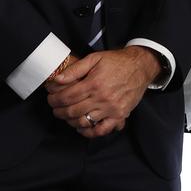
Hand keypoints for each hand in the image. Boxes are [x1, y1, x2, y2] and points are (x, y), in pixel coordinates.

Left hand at [45, 47, 160, 137]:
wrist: (140, 67)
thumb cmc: (116, 61)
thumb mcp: (95, 58)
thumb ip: (76, 69)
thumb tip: (58, 79)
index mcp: (94, 83)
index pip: (67, 96)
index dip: (55, 99)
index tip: (50, 99)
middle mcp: (102, 98)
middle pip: (73, 111)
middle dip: (59, 111)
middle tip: (55, 108)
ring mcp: (111, 109)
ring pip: (84, 122)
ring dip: (70, 121)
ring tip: (66, 116)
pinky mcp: (119, 115)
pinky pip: (102, 130)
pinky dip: (89, 132)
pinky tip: (82, 128)